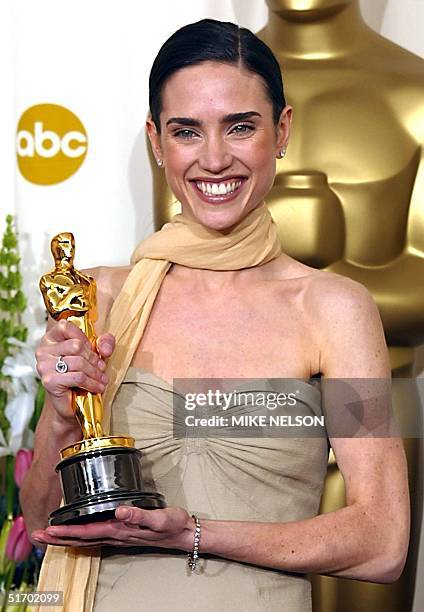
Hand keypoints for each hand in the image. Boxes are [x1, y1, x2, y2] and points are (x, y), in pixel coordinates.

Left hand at [31, 506, 193, 549]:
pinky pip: (96, 536)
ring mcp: (119, 536)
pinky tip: (77, 533)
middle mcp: (116, 535)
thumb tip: (119, 511)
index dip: (66, 532)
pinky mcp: (123, 532)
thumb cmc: (173, 524)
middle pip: (81, 539)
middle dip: (58, 538)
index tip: (48, 531)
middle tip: (37, 535)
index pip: (87, 532)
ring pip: (86, 539)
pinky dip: (81, 535)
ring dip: (66, 538)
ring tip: (48, 536)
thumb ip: (139, 515)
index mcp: (120, 530)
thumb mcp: (159, 517)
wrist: (184, 533)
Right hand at [35, 320, 114, 421]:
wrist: (72, 403)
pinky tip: (98, 387)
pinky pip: (78, 377)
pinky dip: (92, 383)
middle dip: (94, 358)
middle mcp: (43, 351)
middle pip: (76, 345)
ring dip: (95, 373)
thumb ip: (104, 343)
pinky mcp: (49, 381)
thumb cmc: (81, 374)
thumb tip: (104, 348)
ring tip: (102, 379)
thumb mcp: (95, 353)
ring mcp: (44, 366)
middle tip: (101, 368)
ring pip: (79, 362)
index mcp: (50, 339)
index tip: (92, 350)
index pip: (66, 326)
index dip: (84, 338)